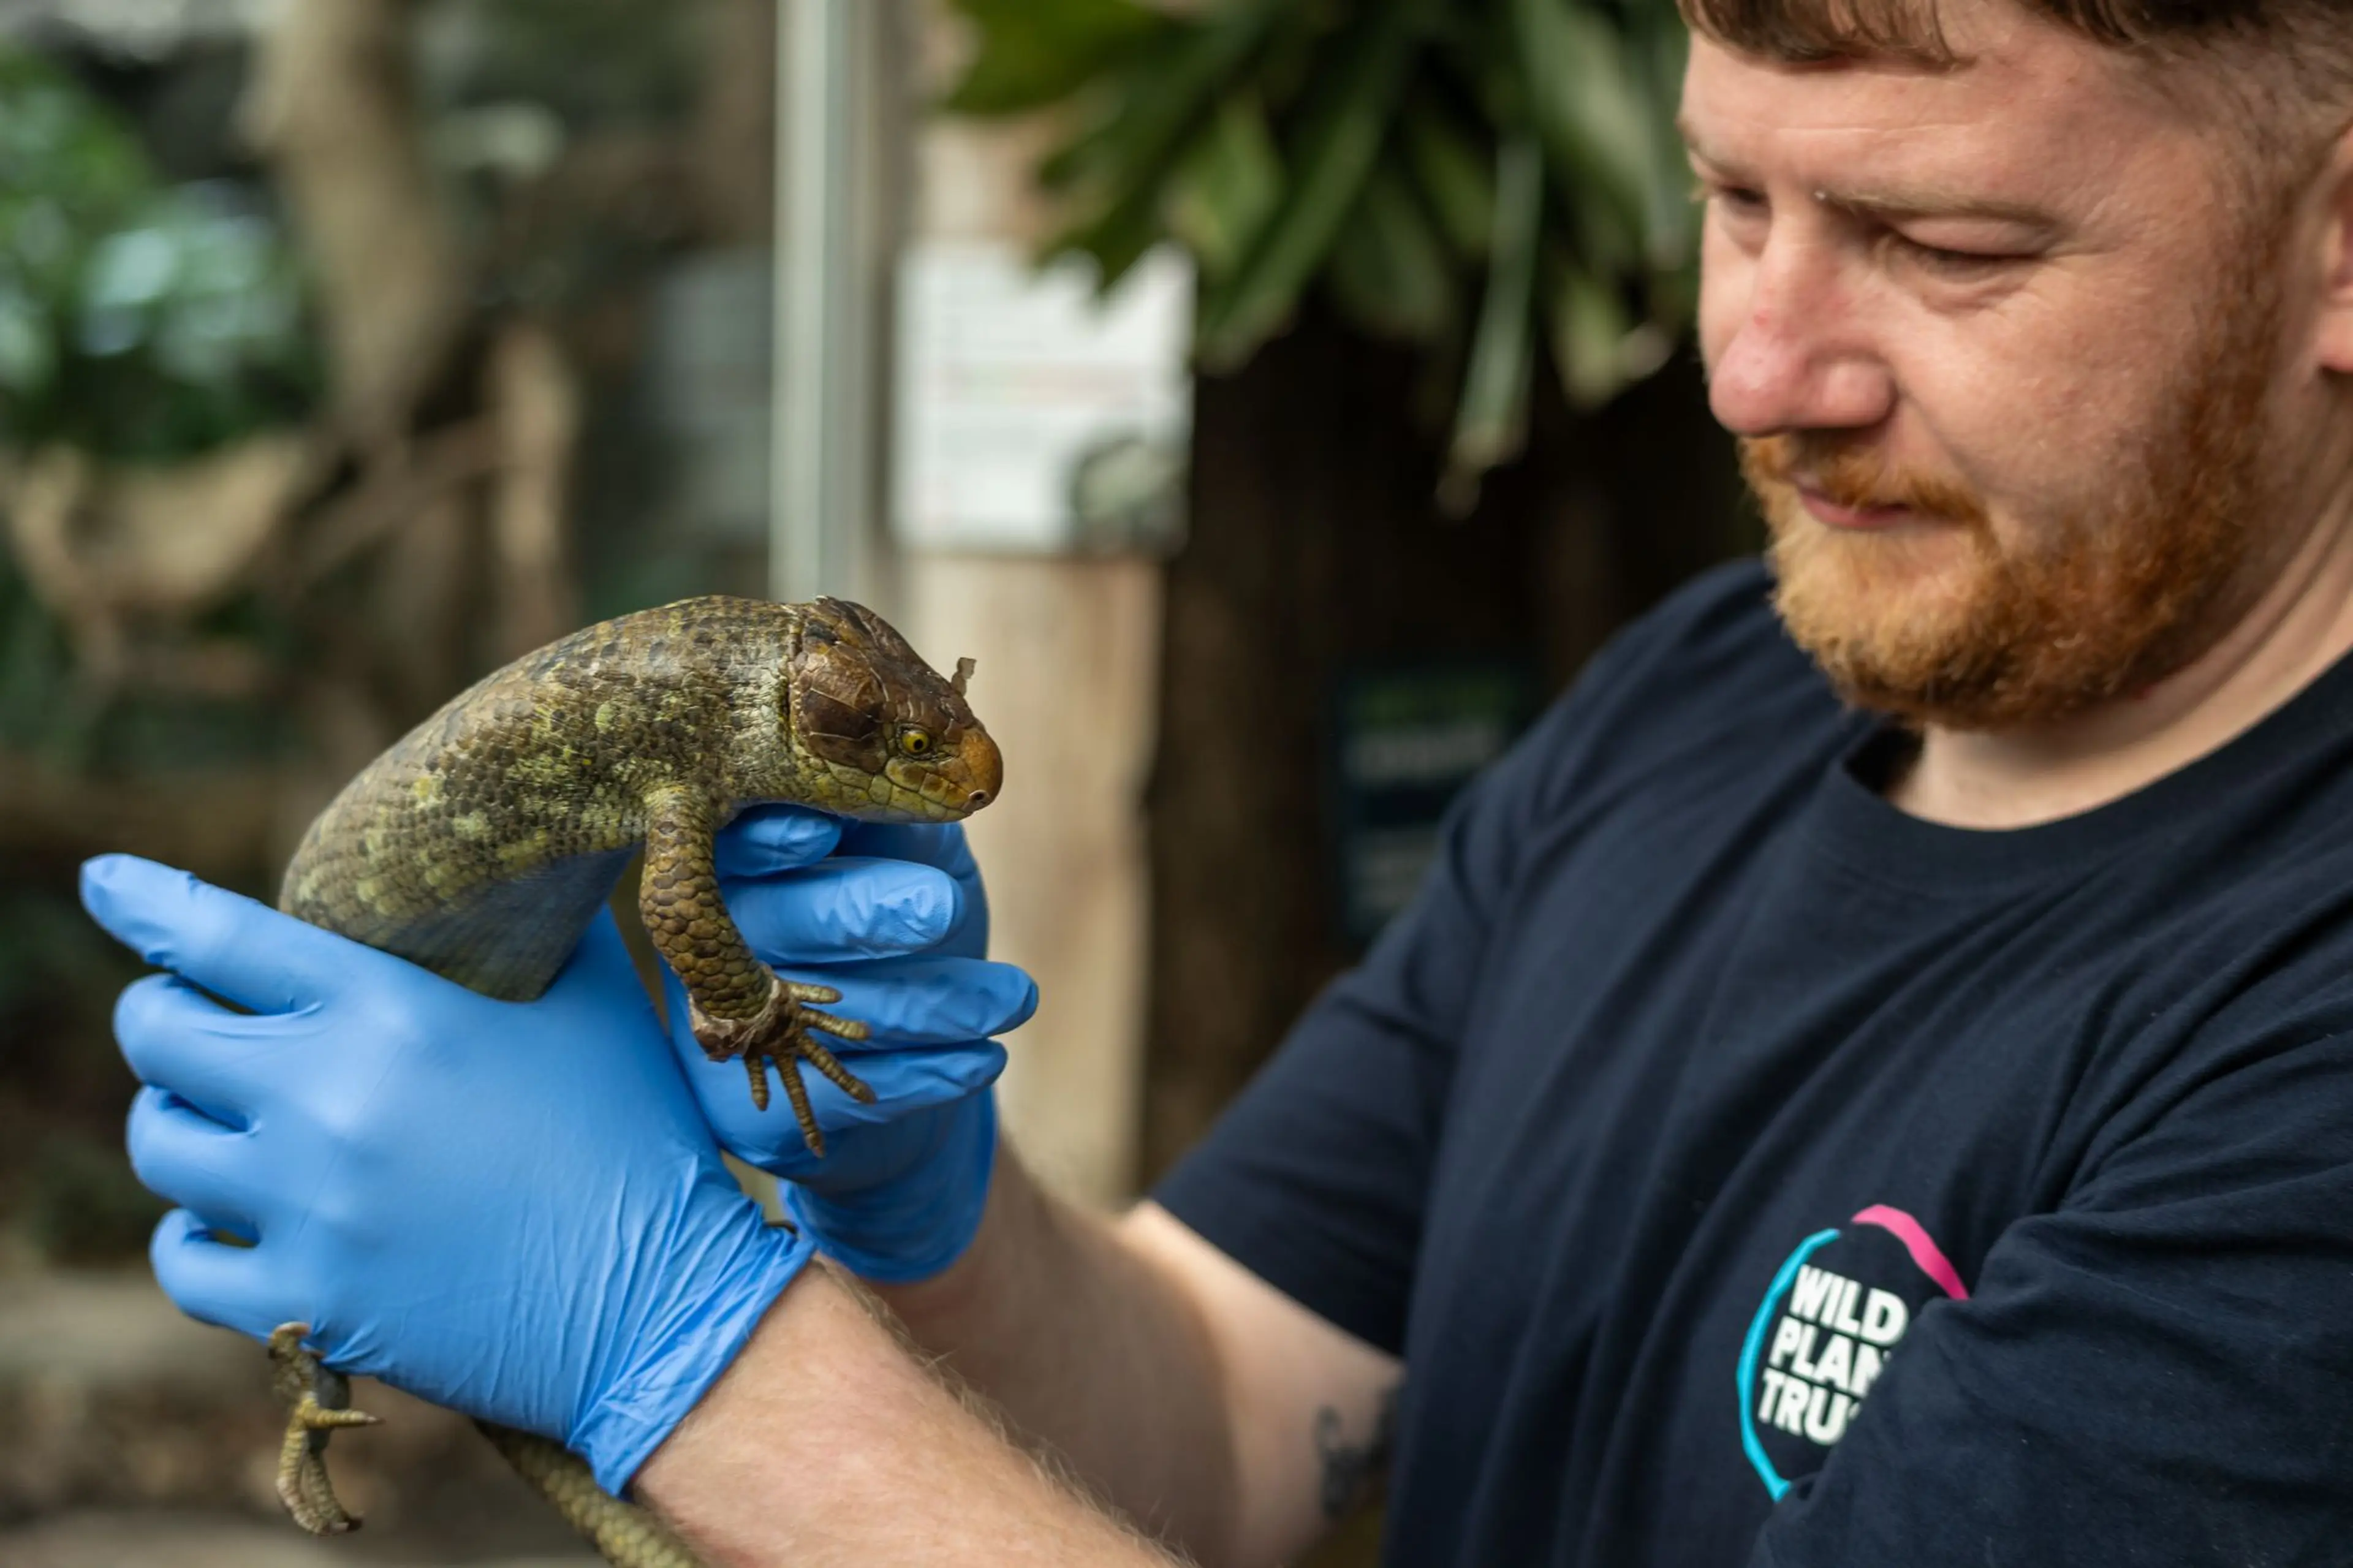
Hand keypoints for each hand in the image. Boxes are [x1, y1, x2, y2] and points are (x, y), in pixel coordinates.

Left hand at [82, 853, 809, 1493]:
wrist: (662, 1303)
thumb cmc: (638, 1137)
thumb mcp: (596, 1006)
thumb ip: (538, 927)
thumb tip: (516, 863)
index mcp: (393, 1015)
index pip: (219, 936)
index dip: (147, 900)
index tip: (108, 882)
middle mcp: (327, 1105)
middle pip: (157, 1036)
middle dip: (166, 1016)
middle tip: (202, 1022)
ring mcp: (307, 1212)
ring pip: (162, 1145)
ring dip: (184, 1122)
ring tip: (227, 1120)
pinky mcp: (306, 1305)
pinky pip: (182, 1260)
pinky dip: (194, 1234)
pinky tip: (229, 1221)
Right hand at [668, 807, 1035, 1282]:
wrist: (914, 1060)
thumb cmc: (915, 917)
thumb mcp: (915, 854)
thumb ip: (902, 816)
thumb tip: (918, 763)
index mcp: (737, 872)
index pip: (738, 846)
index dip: (772, 840)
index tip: (821, 828)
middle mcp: (716, 953)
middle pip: (777, 925)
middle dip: (860, 913)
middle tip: (939, 908)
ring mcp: (732, 1041)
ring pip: (826, 1015)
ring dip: (933, 1002)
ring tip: (1016, 996)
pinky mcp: (762, 1120)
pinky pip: (850, 1092)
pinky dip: (928, 1072)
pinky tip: (984, 1060)